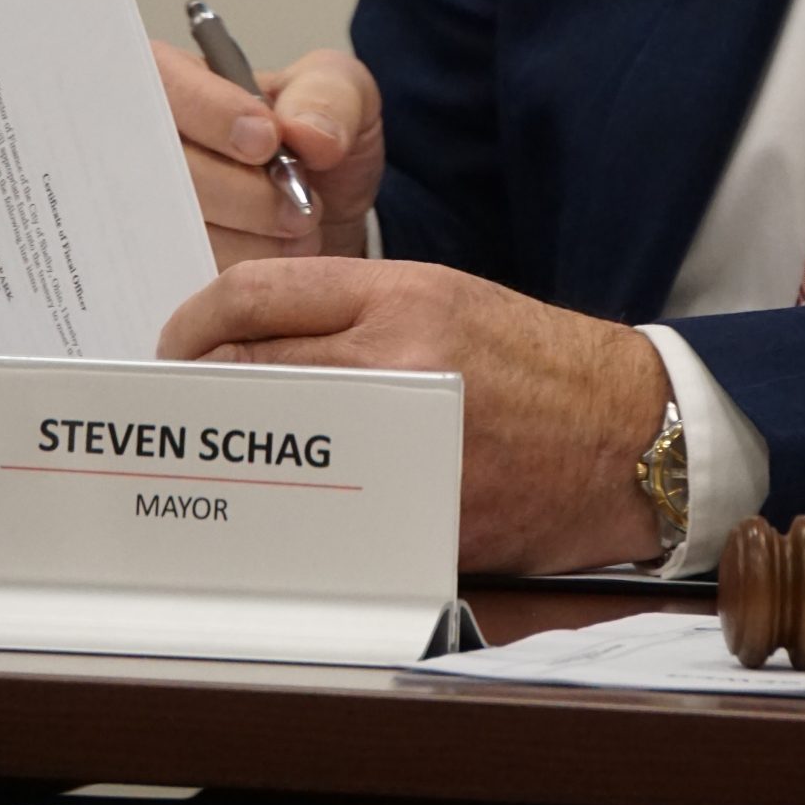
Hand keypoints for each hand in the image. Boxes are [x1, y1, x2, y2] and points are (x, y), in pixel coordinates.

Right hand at [152, 42, 383, 266]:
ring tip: (299, 233)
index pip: (162, 79)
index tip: (267, 142)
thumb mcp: (345, 96)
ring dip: (246, 241)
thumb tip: (306, 132)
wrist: (328, 219)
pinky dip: (239, 274)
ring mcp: (150, 209)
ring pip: (174, 229)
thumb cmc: (320, 144)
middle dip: (240, 193)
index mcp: (182, 82)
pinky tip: (275, 262)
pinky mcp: (165, 263)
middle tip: (300, 206)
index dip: (209, 112)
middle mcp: (150, 144)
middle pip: (161, 167)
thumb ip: (330, 97)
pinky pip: (185, 274)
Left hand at [158, 256, 670, 573]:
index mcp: (402, 295)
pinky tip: (284, 509)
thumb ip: (353, 311)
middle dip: (197, 390)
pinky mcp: (423, 507)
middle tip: (180, 409)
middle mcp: (398, 356)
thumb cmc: (536, 364)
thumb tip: (253, 340)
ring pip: (273, 440)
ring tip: (219, 459)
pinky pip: (328, 508)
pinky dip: (294, 509)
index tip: (177, 346)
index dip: (192, 323)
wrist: (627, 430)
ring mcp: (407, 437)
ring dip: (232, 452)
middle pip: (247, 368)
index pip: (254, 294)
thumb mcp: (447, 300)